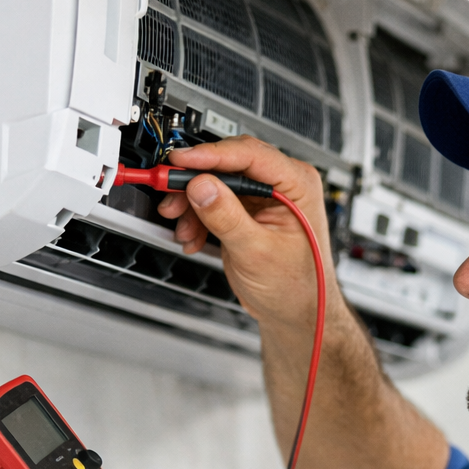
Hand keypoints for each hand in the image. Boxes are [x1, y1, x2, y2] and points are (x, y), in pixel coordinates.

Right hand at [156, 137, 338, 330]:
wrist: (294, 314)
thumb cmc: (295, 287)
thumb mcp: (257, 252)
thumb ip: (227, 217)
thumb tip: (201, 185)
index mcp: (298, 184)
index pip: (250, 155)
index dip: (211, 156)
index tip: (180, 161)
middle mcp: (282, 184)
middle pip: (228, 165)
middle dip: (196, 183)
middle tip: (171, 195)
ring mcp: (262, 198)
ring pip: (216, 183)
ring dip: (192, 204)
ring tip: (184, 230)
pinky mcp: (246, 211)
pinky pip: (213, 202)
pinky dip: (198, 218)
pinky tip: (193, 238)